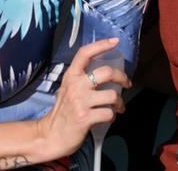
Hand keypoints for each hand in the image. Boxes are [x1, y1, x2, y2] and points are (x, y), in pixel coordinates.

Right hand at [36, 38, 129, 159]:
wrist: (51, 135)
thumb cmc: (62, 112)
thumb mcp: (67, 89)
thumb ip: (81, 79)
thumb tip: (104, 70)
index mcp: (71, 76)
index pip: (85, 53)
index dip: (101, 45)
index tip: (114, 41)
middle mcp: (75, 86)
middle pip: (106, 72)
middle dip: (122, 77)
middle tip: (126, 83)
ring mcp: (80, 102)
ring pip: (112, 95)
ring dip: (119, 102)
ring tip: (118, 106)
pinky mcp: (85, 118)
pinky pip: (109, 113)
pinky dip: (112, 116)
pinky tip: (109, 117)